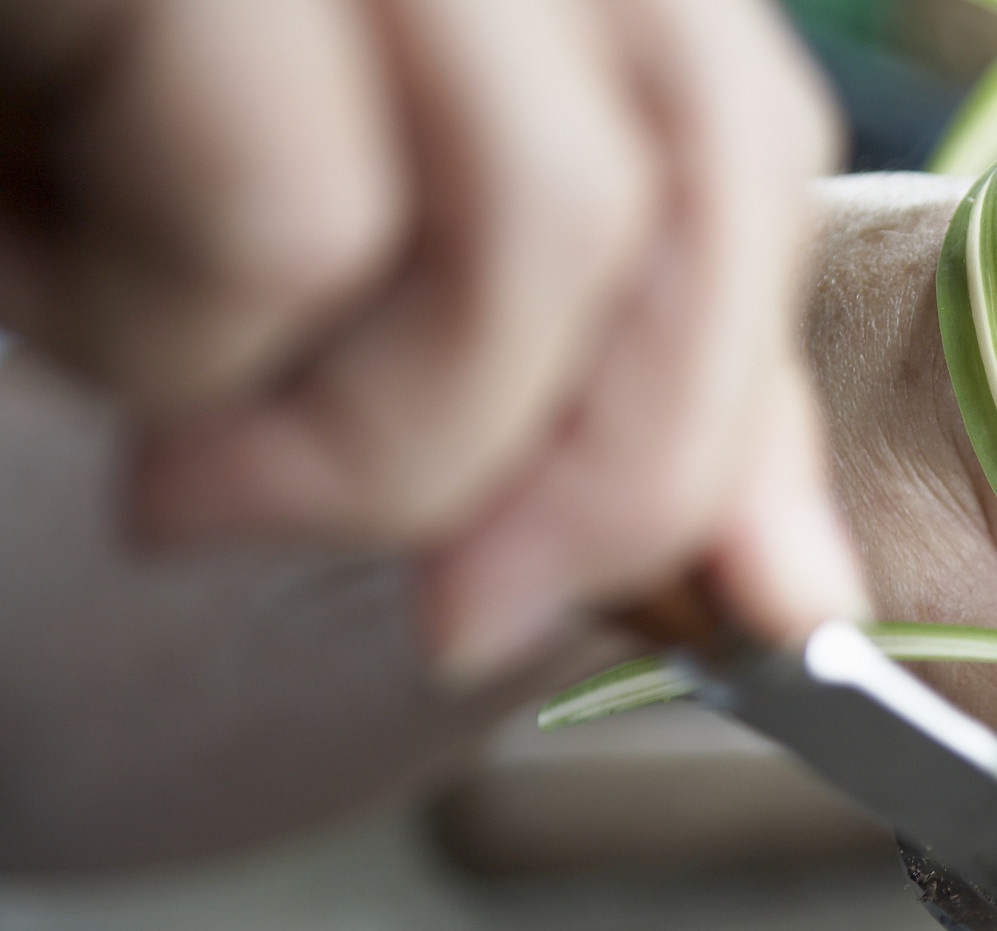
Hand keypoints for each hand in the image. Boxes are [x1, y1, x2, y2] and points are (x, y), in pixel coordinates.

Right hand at [0, 0, 858, 682]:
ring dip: (365, 430)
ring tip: (184, 454)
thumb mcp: (320, 225)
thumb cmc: (35, 104)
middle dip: (612, 457)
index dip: (750, 388)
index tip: (761, 611)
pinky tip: (41, 274)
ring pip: (530, 216)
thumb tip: (781, 582)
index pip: (736, 129)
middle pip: (698, 157)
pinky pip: (281, 209)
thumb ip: (572, 365)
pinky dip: (168, 330)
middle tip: (467, 619)